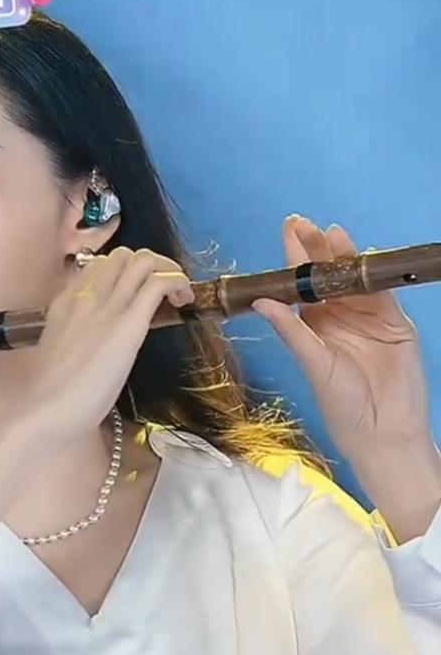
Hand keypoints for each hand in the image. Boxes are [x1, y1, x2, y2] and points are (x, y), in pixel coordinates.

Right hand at [16, 247, 193, 444]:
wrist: (48, 408)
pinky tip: (184, 302)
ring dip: (168, 270)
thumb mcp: (58, 348)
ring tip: (176, 296)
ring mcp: (109, 306)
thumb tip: (96, 337)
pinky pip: (160, 282)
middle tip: (162, 294)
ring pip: (145, 260)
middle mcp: (88, 294)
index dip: (124, 274)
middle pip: (125, 255)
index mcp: (67, 300)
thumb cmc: (51, 392)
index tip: (135, 294)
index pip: (98, 265)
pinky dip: (178, 284)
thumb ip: (75, 333)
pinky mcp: (130, 323)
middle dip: (150, 267)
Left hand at [251, 215, 434, 493]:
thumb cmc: (342, 403)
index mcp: (314, 325)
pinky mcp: (394, 323)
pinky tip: (363, 255)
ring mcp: (367, 317)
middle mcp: (338, 316)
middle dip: (316, 248)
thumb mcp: (313, 364)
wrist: (384, 431)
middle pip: (327, 275)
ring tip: (330, 233)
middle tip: (303, 223)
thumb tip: (261, 302)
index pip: (301, 285)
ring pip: (354, 279)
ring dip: (343, 256)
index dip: (295, 258)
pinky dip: (373, 275)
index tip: (288, 231)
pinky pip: (382, 293)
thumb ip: (292, 331)